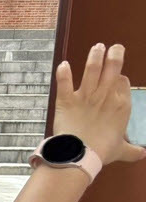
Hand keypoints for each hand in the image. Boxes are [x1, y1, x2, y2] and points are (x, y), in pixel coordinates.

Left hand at [54, 43, 141, 166]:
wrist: (80, 155)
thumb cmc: (102, 152)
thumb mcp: (121, 150)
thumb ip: (132, 150)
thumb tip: (142, 154)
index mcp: (121, 104)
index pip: (122, 82)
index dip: (119, 78)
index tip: (117, 77)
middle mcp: (105, 95)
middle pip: (112, 68)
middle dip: (114, 55)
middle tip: (115, 47)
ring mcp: (85, 96)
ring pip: (92, 70)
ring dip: (94, 56)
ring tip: (97, 47)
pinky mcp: (66, 100)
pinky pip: (64, 82)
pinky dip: (63, 73)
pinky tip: (63, 64)